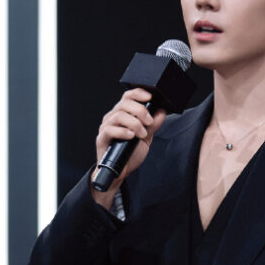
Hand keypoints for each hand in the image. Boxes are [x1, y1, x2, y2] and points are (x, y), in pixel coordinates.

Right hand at [91, 87, 166, 205]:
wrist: (121, 171)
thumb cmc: (130, 153)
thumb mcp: (146, 137)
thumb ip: (153, 125)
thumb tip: (162, 112)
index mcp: (123, 114)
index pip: (128, 97)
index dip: (138, 93)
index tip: (150, 97)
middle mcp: (113, 117)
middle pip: (124, 103)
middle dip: (140, 110)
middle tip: (149, 122)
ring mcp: (106, 127)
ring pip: (119, 115)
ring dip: (135, 123)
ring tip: (142, 134)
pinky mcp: (102, 138)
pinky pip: (110, 129)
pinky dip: (123, 131)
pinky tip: (131, 136)